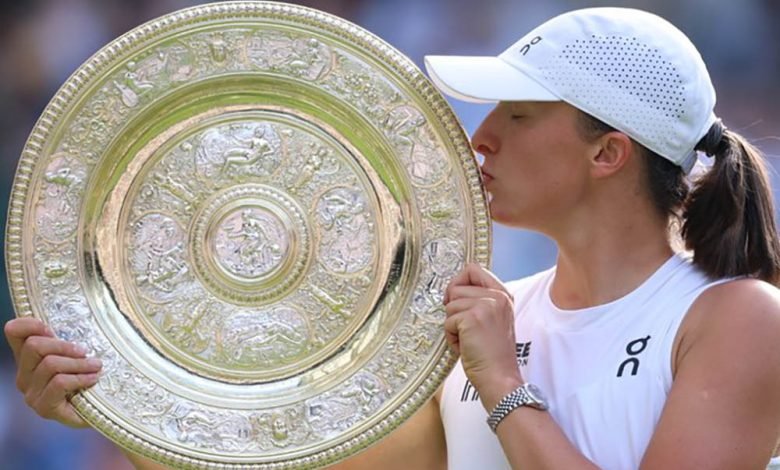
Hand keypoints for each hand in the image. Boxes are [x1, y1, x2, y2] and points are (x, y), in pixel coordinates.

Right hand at [4, 317, 101, 427]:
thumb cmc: (88, 379)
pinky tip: (93, 379)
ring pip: (50, 364)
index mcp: (29, 358)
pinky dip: (80, 378)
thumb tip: (80, 317)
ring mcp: (32, 393)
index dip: (29, 324)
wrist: (98, 411)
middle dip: (64, 346)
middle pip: (34, 346)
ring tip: (96, 366)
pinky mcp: (44, 408)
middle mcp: (24, 375)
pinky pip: (59, 383)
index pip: (14, 332)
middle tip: (85, 352)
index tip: (51, 328)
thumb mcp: (78, 354)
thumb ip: (69, 340)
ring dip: (78, 363)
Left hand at [443, 264, 521, 407]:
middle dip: (454, 310)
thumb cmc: (491, 355)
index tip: (457, 300)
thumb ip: (479, 301)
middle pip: (456, 287)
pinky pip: (448, 320)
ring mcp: (486, 305)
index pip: (473, 269)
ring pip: (450, 305)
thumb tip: (451, 290)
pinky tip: (466, 347)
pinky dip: (451, 336)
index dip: (458, 283)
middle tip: (467, 329)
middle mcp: (497, 296)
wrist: (500, 378)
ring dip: (453, 325)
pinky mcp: (472, 318)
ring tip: (469, 340)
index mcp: (503, 295)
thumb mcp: (492, 320)